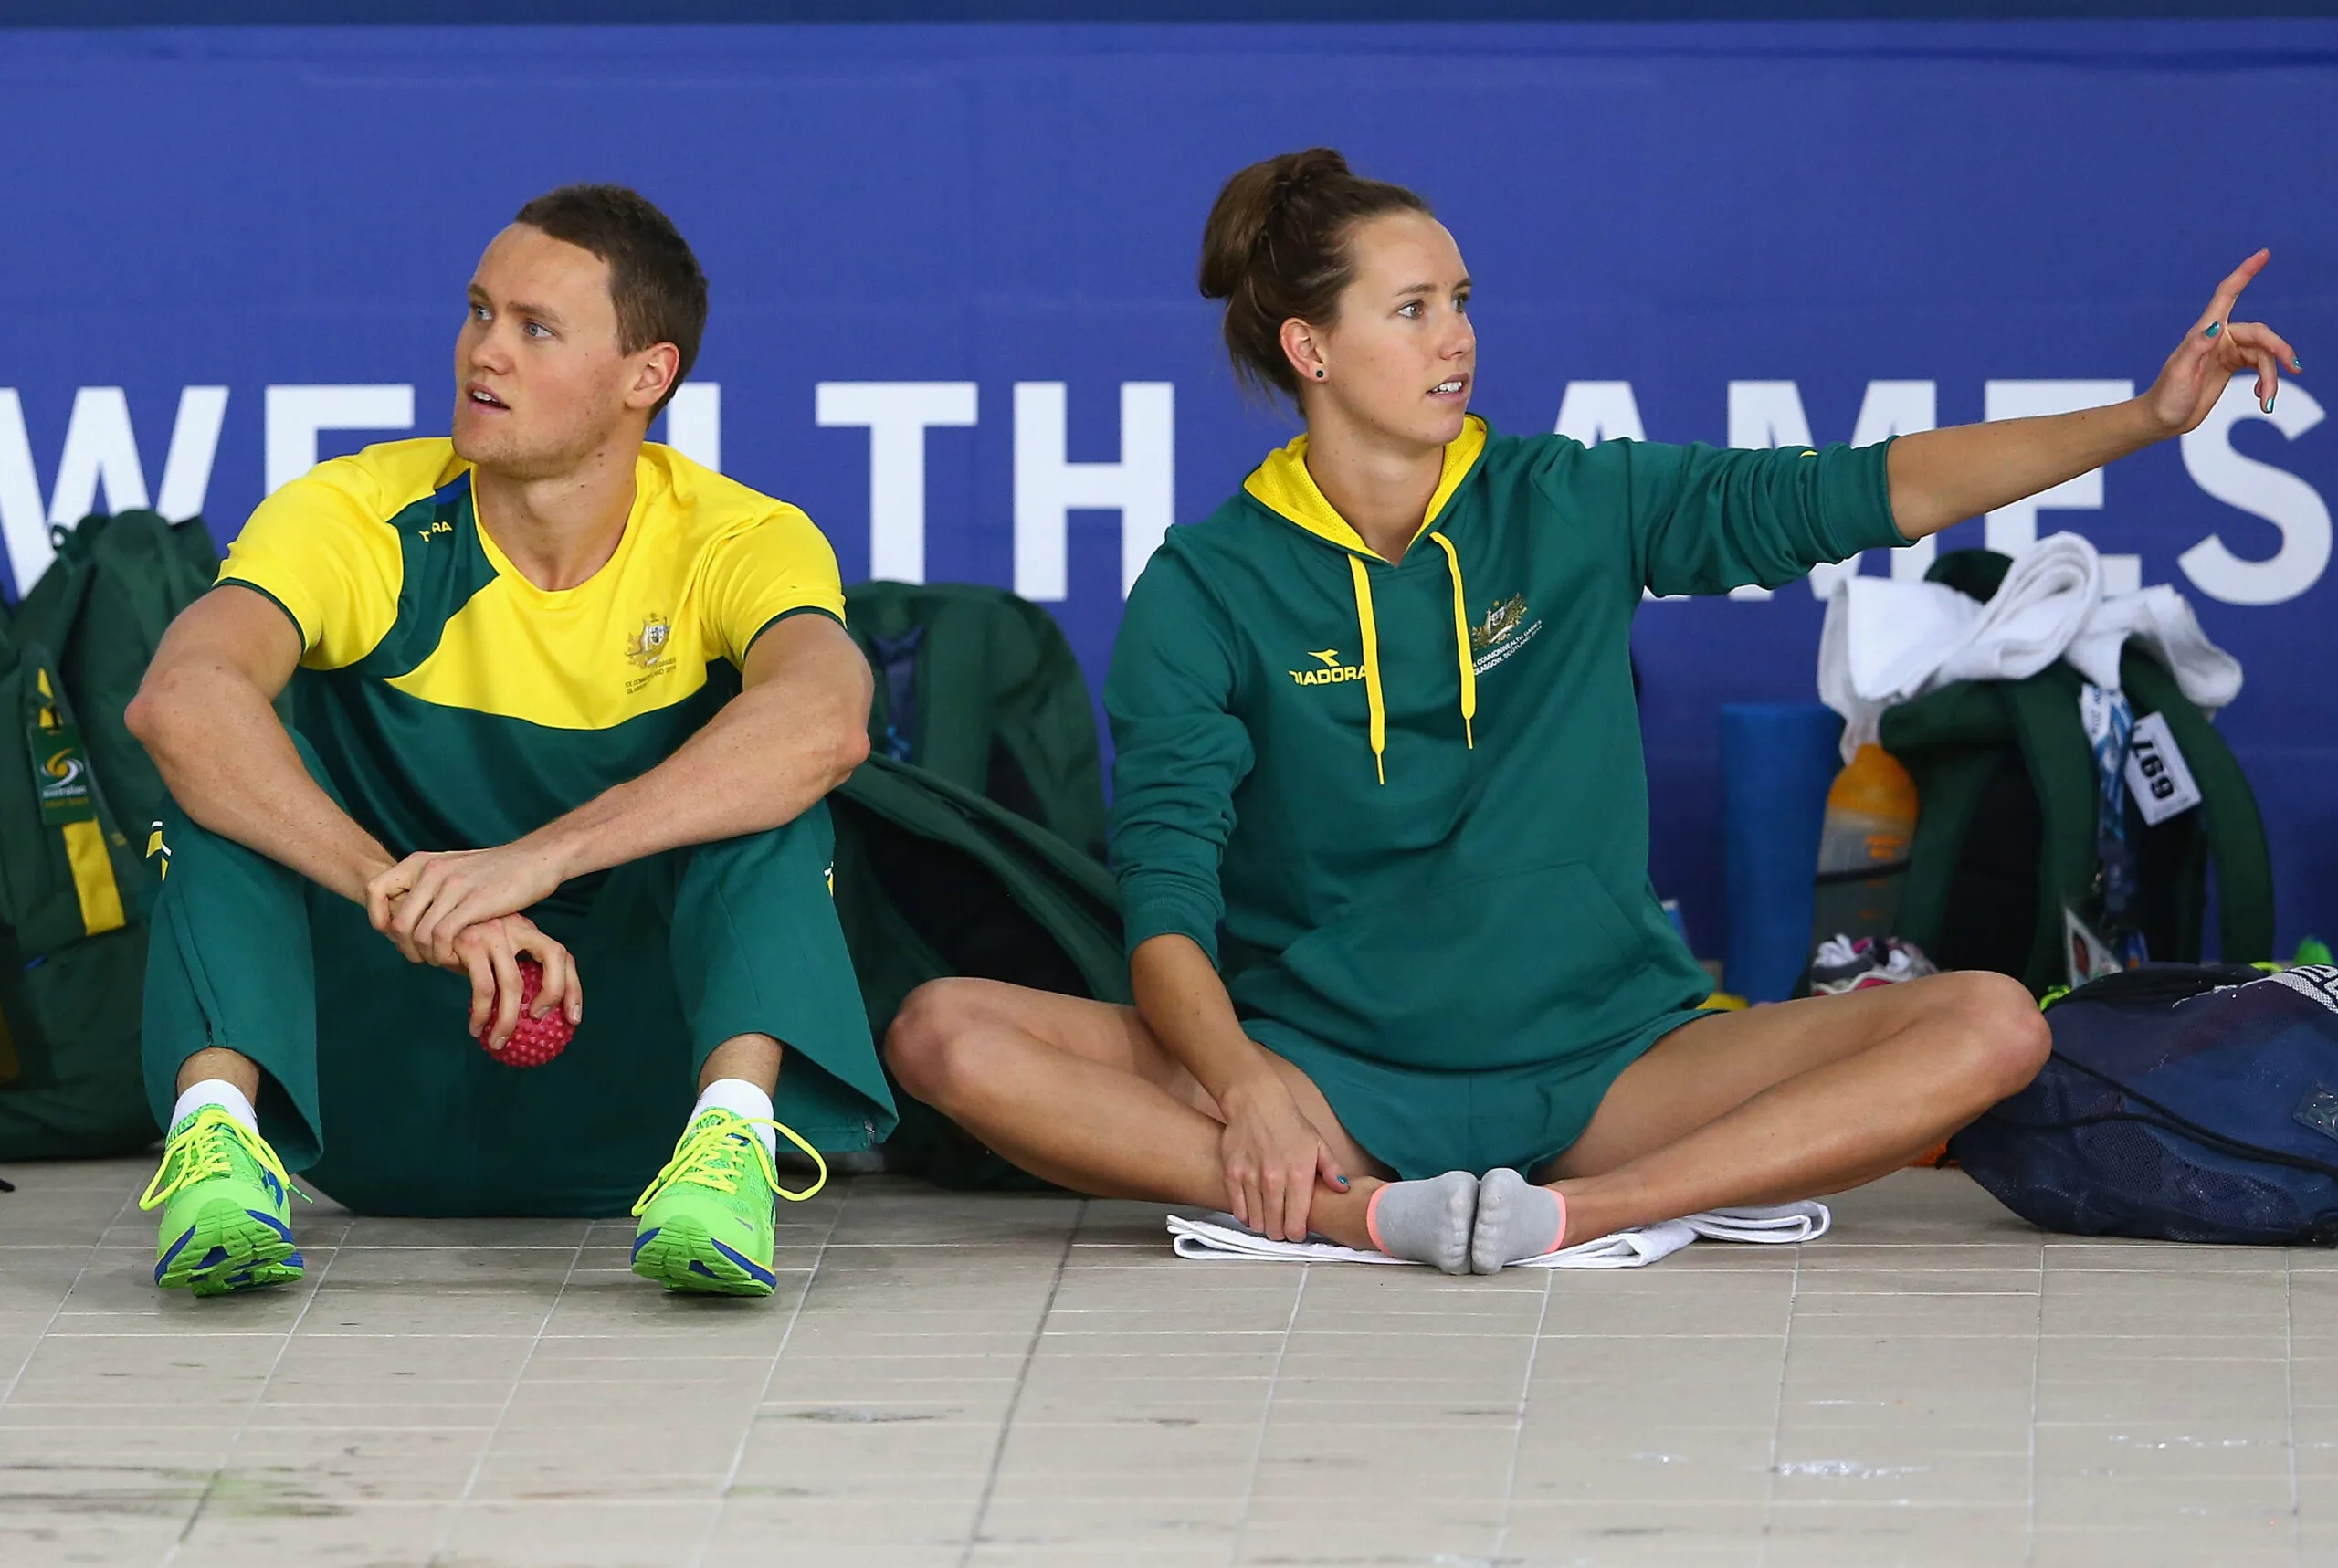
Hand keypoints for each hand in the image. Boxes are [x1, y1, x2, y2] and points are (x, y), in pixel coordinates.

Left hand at [367, 838, 569, 967]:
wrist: (535, 859)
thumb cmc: (495, 871)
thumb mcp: (452, 869)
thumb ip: (427, 886)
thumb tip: (403, 915)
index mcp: (421, 862)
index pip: (375, 889)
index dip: (377, 917)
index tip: (395, 933)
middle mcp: (432, 871)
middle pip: (397, 923)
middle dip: (406, 949)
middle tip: (423, 957)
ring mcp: (453, 886)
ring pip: (418, 934)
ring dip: (427, 956)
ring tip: (443, 959)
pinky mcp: (475, 902)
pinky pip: (443, 936)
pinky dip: (445, 954)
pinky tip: (459, 957)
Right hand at [439, 913, 583, 1053]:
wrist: (423, 919)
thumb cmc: (459, 945)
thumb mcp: (489, 952)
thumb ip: (507, 972)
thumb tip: (525, 1018)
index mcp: (526, 930)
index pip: (562, 955)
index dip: (573, 987)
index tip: (573, 1020)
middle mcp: (516, 927)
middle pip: (554, 956)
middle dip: (554, 994)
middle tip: (539, 1024)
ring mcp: (494, 933)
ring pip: (514, 983)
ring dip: (508, 1020)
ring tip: (497, 1041)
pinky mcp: (469, 943)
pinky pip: (483, 988)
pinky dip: (482, 1013)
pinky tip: (476, 1028)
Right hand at [1217, 1075, 1348, 1241]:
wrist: (1256, 1102)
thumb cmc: (1289, 1123)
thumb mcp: (1317, 1143)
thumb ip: (1331, 1169)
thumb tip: (1343, 1189)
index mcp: (1299, 1175)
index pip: (1296, 1224)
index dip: (1297, 1234)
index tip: (1298, 1230)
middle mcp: (1274, 1180)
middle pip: (1275, 1229)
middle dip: (1281, 1232)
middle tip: (1283, 1225)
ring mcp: (1250, 1178)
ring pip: (1256, 1223)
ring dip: (1264, 1224)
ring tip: (1269, 1217)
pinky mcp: (1231, 1174)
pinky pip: (1238, 1210)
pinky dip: (1246, 1215)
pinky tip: (1253, 1208)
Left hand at [2144, 250, 2302, 436]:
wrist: (2162, 420)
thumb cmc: (2166, 397)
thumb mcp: (2180, 373)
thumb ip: (2197, 348)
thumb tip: (2216, 327)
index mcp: (2204, 331)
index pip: (2227, 294)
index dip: (2245, 272)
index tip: (2263, 253)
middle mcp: (2218, 337)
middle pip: (2260, 334)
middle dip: (2279, 351)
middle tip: (2295, 369)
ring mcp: (2226, 351)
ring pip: (2263, 355)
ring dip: (2271, 378)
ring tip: (2267, 401)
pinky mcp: (2231, 367)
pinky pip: (2260, 367)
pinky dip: (2266, 383)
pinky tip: (2262, 398)